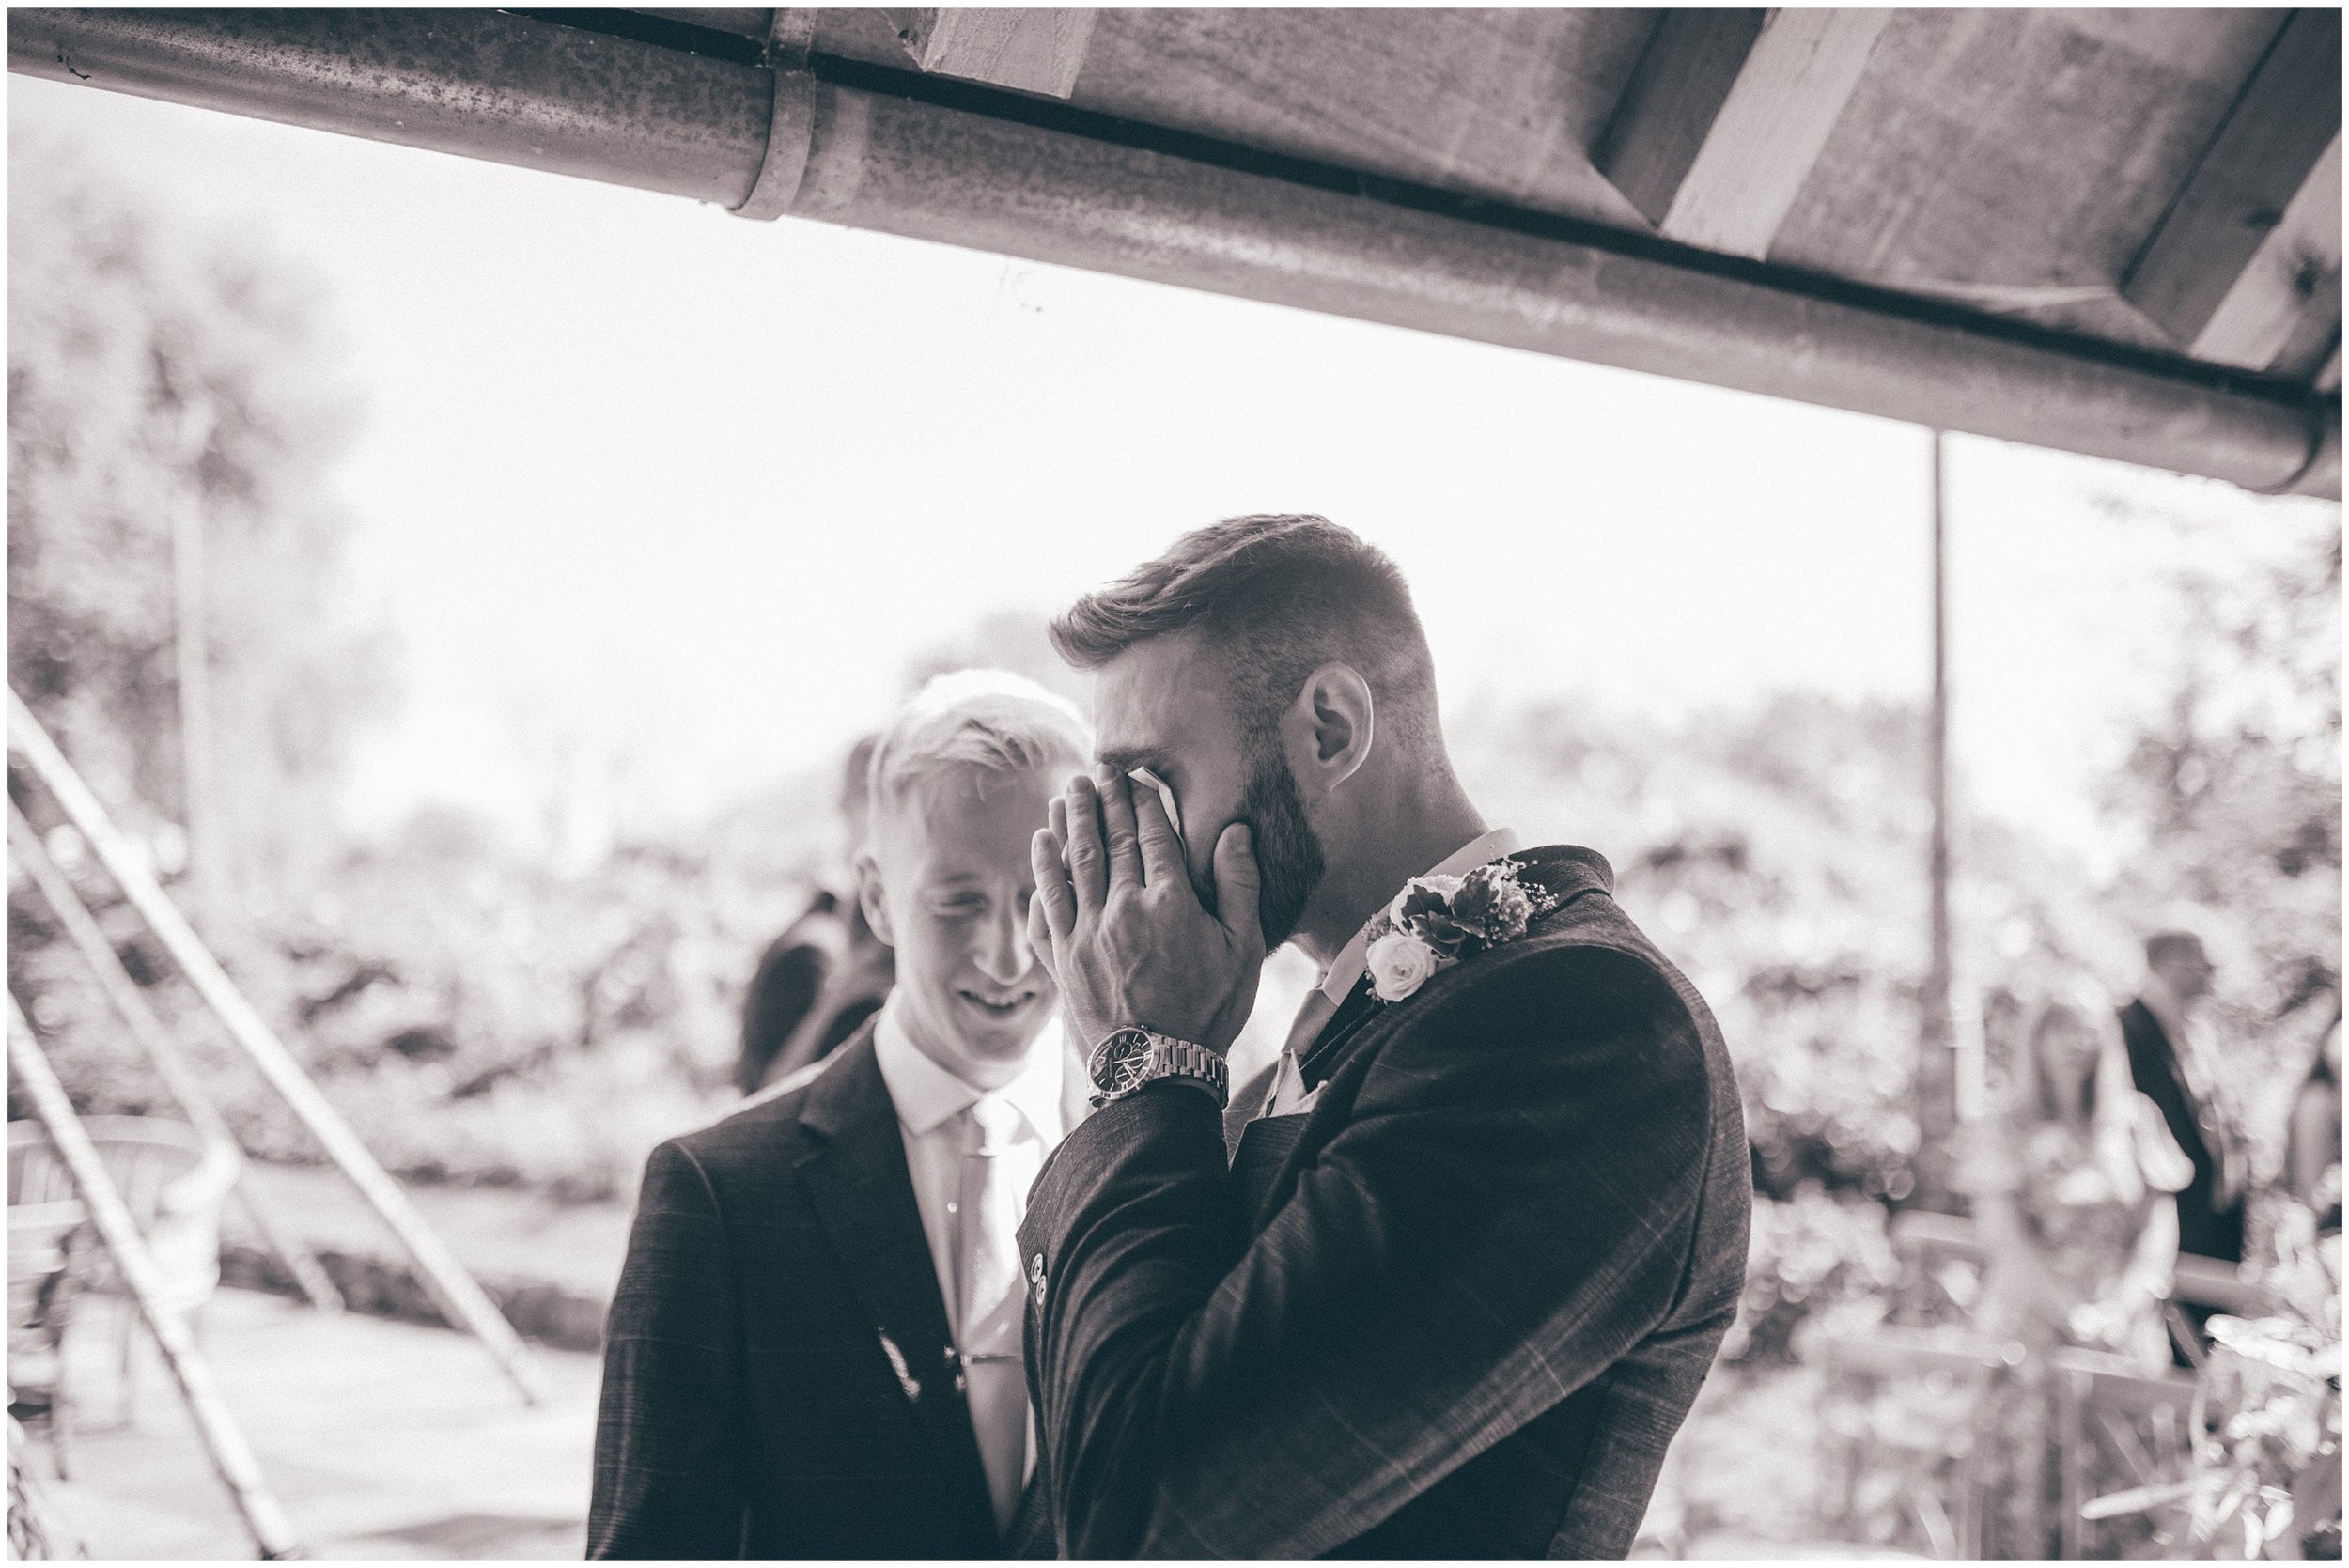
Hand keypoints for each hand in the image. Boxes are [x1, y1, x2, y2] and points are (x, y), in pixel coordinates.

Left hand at [1029, 767, 1263, 1055]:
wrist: (1156, 1071)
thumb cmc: (1209, 1011)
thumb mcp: (1243, 951)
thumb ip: (1239, 886)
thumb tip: (1234, 831)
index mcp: (1169, 902)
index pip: (1152, 835)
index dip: (1143, 800)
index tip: (1136, 774)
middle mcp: (1122, 909)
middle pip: (1110, 839)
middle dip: (1103, 800)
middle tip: (1097, 769)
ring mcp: (1086, 933)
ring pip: (1073, 862)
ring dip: (1068, 822)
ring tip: (1067, 791)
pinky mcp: (1062, 958)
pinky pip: (1047, 902)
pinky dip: (1042, 869)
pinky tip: (1041, 845)